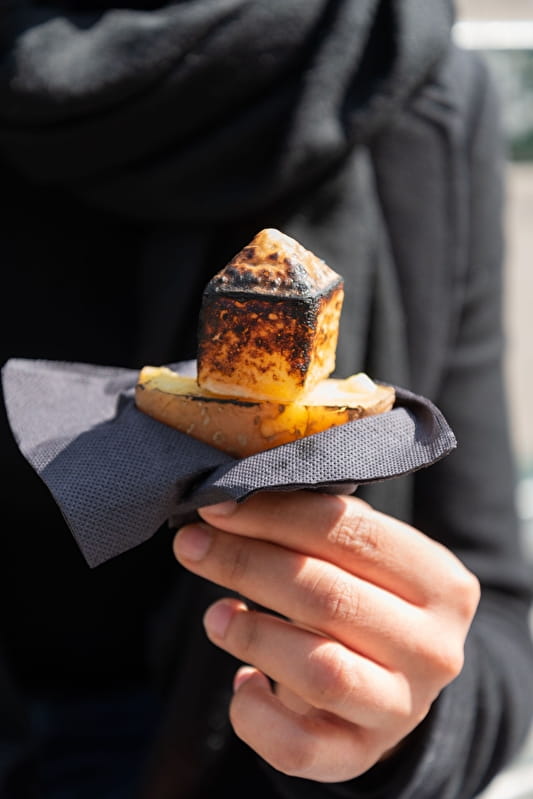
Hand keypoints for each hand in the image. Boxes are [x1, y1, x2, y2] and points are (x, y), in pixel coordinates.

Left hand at [173, 491, 479, 781]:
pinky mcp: (359, 756)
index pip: (355, 535)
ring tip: (215, 612)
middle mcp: (432, 649)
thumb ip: (322, 528)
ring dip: (251, 633)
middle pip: (328, 597)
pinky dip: (254, 715)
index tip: (220, 506)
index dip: (278, 516)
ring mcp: (401, 709)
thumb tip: (235, 503)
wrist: (396, 683)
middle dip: (248, 563)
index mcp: (442, 584)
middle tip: (194, 543)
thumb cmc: (368, 600)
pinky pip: (296, 748)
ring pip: (318, 671)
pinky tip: (242, 681)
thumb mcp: (367, 560)